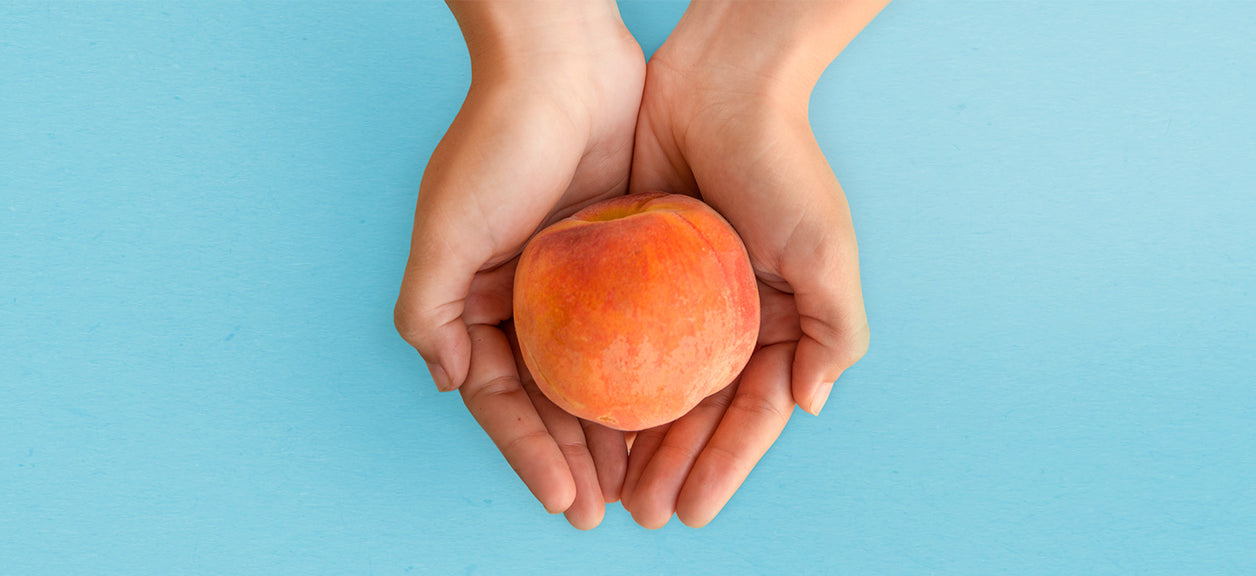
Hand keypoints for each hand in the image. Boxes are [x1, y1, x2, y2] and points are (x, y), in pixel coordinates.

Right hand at [393, 0, 644, 528]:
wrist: (563, 61)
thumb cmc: (497, 142)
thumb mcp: (445, 230)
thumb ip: (430, 313)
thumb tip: (452, 386)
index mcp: (476, 301)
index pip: (503, 399)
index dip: (532, 454)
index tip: (567, 502)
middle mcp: (524, 299)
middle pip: (552, 397)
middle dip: (576, 457)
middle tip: (608, 509)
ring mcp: (576, 282)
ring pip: (598, 373)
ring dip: (615, 428)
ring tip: (641, 481)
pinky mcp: (624, 256)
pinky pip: (639, 330)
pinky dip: (649, 373)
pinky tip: (672, 411)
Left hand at [619, 0, 886, 527]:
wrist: (721, 83)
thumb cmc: (781, 163)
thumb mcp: (824, 246)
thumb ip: (833, 329)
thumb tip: (809, 405)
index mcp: (780, 322)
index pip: (751, 413)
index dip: (724, 465)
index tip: (693, 512)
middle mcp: (729, 318)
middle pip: (697, 410)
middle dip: (672, 466)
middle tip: (639, 514)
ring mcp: (681, 297)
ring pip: (653, 383)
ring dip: (633, 437)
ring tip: (606, 487)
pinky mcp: (634, 269)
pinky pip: (615, 337)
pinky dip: (602, 379)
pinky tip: (581, 416)